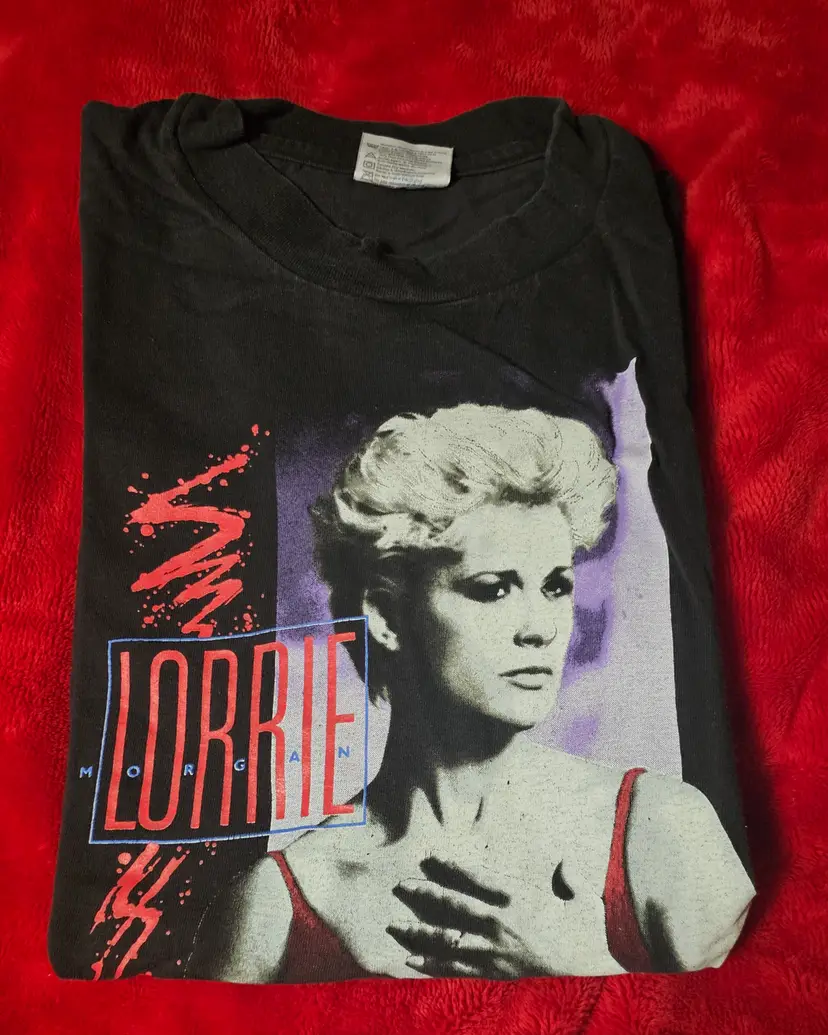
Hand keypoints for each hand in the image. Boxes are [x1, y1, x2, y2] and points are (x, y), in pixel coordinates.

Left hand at [387, 854, 614, 977]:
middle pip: (452, 905)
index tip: (429, 858)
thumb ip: (570, 878)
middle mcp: (498, 922)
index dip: (449, 866)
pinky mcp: (492, 975)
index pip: (474, 877)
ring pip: (447, 938)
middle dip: (424, 894)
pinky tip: (412, 961)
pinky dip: (431, 965)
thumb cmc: (587, 937)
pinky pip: (455, 969)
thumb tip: (565, 861)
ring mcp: (492, 951)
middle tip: (401, 886)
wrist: (589, 977)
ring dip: (419, 931)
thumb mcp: (583, 901)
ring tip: (396, 926)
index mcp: (516, 898)